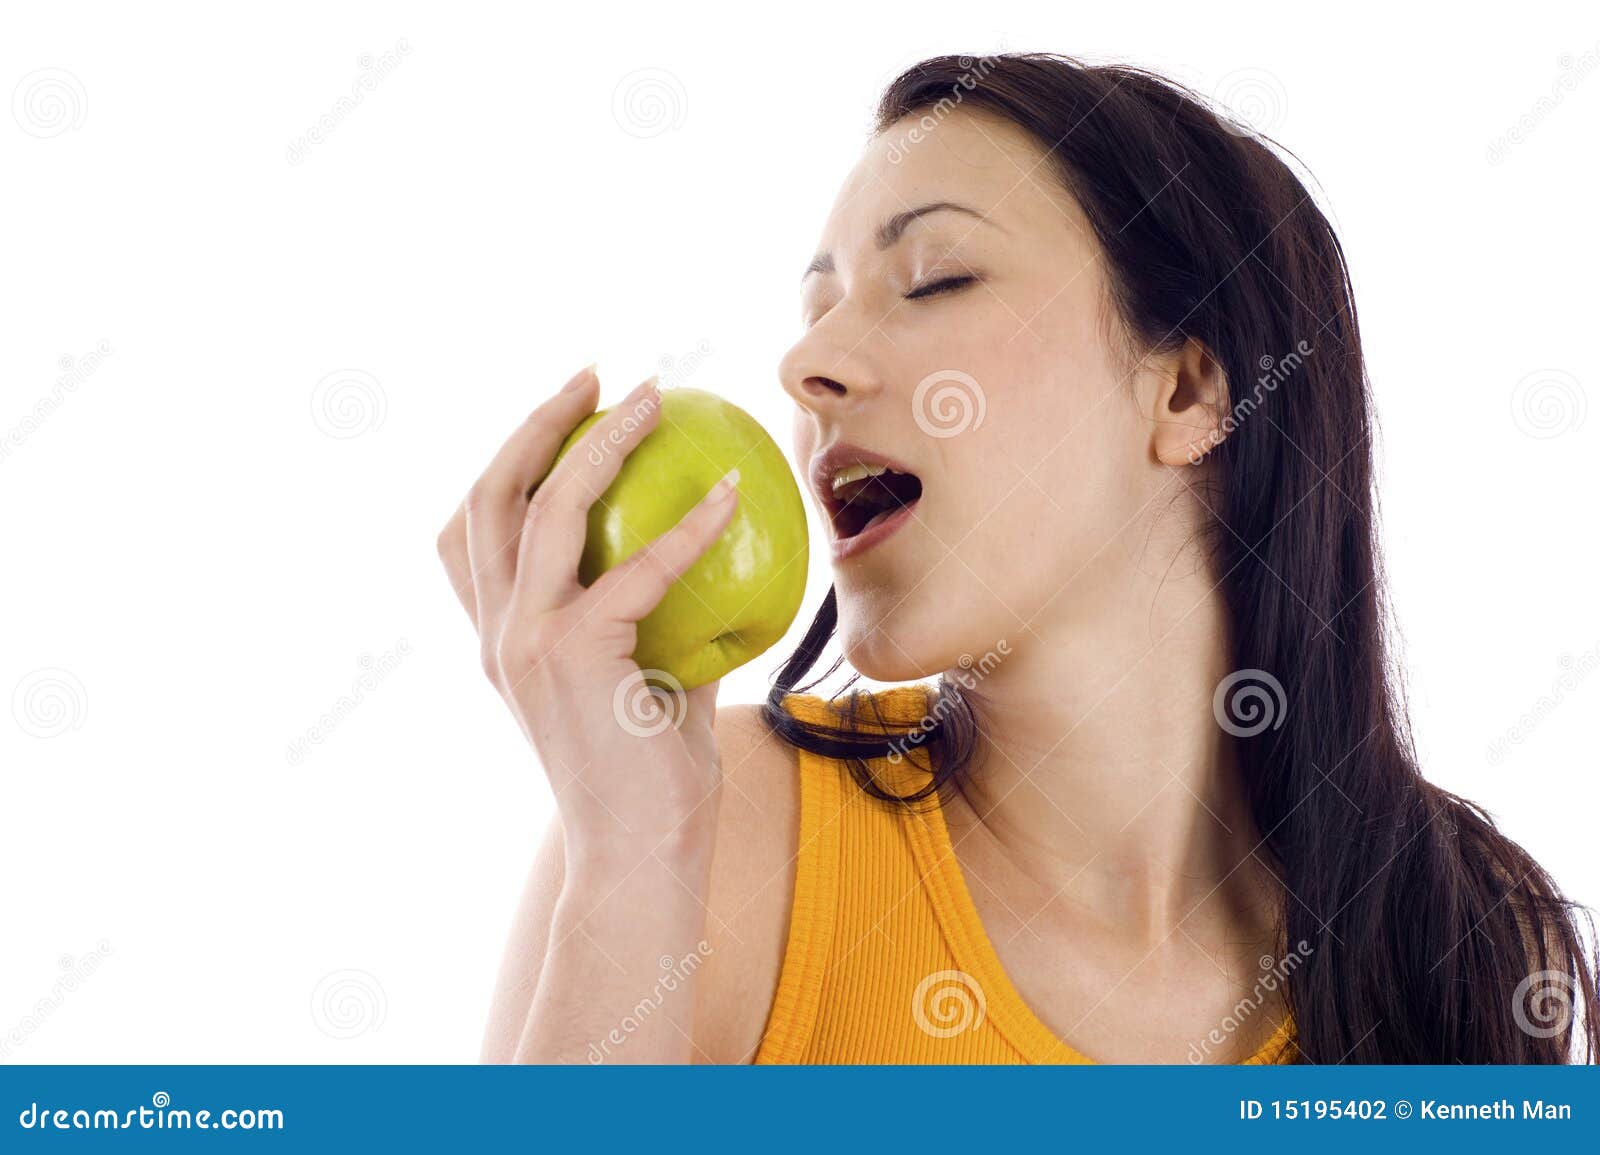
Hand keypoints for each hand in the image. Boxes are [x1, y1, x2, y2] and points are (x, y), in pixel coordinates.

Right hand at [436, 365, 740, 858]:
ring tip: (653, 398)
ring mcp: (524, 642)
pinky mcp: (570, 655)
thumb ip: (673, 621)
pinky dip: (688, 525)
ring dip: (598, 440)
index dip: (509, 458)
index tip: (566, 410)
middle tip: (599, 373)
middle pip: (489, 497)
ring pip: (541, 509)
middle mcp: (497, 634)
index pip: (474, 531)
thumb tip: (727, 558)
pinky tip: (731, 490)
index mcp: (503, 640)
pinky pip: (635, 568)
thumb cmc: (655, 781)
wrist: (640, 859)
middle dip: (537, 421)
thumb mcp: (658, 684)